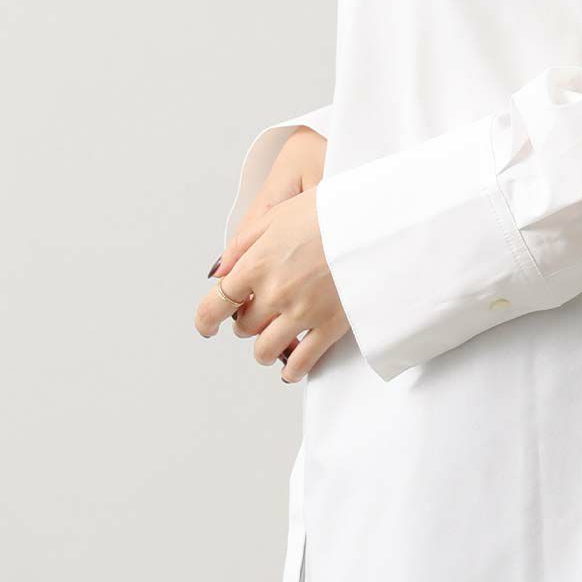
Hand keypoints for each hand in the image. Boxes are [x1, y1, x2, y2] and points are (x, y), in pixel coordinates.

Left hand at [194, 130, 348, 380]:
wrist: (376, 222)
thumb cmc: (330, 211)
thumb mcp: (278, 213)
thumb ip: (243, 243)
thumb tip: (220, 270)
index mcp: (257, 265)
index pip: (215, 305)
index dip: (206, 321)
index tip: (207, 326)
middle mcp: (274, 294)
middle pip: (243, 327)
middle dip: (246, 323)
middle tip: (257, 315)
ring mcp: (302, 314)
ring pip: (266, 350)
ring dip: (263, 350)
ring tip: (271, 343)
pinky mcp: (330, 327)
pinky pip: (301, 362)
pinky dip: (291, 370)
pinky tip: (290, 368)